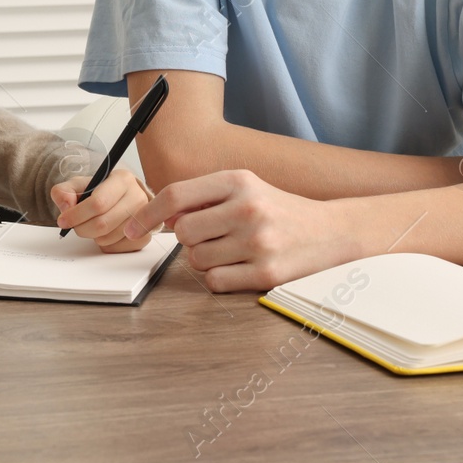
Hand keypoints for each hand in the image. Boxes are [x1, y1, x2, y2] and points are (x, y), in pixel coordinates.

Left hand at [51, 168, 152, 251]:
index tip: (63, 220)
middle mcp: (137, 197)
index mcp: (122, 179)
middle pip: (103, 223)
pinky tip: (104, 233)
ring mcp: (144, 218)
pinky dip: (104, 244)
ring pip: (109, 238)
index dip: (76, 215)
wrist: (120, 199)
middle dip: (82, 228)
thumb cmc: (99, 191)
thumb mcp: (78, 185)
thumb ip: (64, 191)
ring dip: (93, 236)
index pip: (98, 202)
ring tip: (92, 225)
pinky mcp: (145, 236)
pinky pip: (117, 248)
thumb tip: (66, 206)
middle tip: (75, 226)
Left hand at [122, 169, 354, 291]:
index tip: (131, 228)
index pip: (175, 195)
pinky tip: (239, 266)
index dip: (146, 214)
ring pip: (196, 259)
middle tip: (212, 236)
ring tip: (231, 249)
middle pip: (183, 232)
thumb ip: (202, 196)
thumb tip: (159, 216)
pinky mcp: (266, 274)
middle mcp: (247, 208)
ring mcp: (258, 243)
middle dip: (188, 238)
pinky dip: (219, 278)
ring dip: (205, 259)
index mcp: (238, 181)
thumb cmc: (278, 209)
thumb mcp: (244, 188)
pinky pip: (214, 282)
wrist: (332, 232)